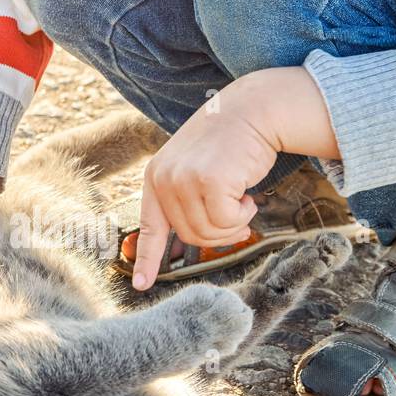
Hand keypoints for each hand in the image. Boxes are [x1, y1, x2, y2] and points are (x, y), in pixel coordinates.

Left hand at [132, 84, 277, 290]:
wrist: (253, 110)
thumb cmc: (231, 143)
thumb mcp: (197, 168)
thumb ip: (190, 199)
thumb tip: (202, 239)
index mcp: (156, 177)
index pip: (149, 226)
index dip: (146, 259)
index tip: (141, 285)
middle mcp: (164, 178)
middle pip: (190, 236)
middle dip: (219, 234)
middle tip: (238, 214)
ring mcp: (183, 179)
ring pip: (209, 232)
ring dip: (234, 223)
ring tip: (242, 199)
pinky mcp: (208, 180)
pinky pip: (227, 222)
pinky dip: (243, 215)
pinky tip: (248, 194)